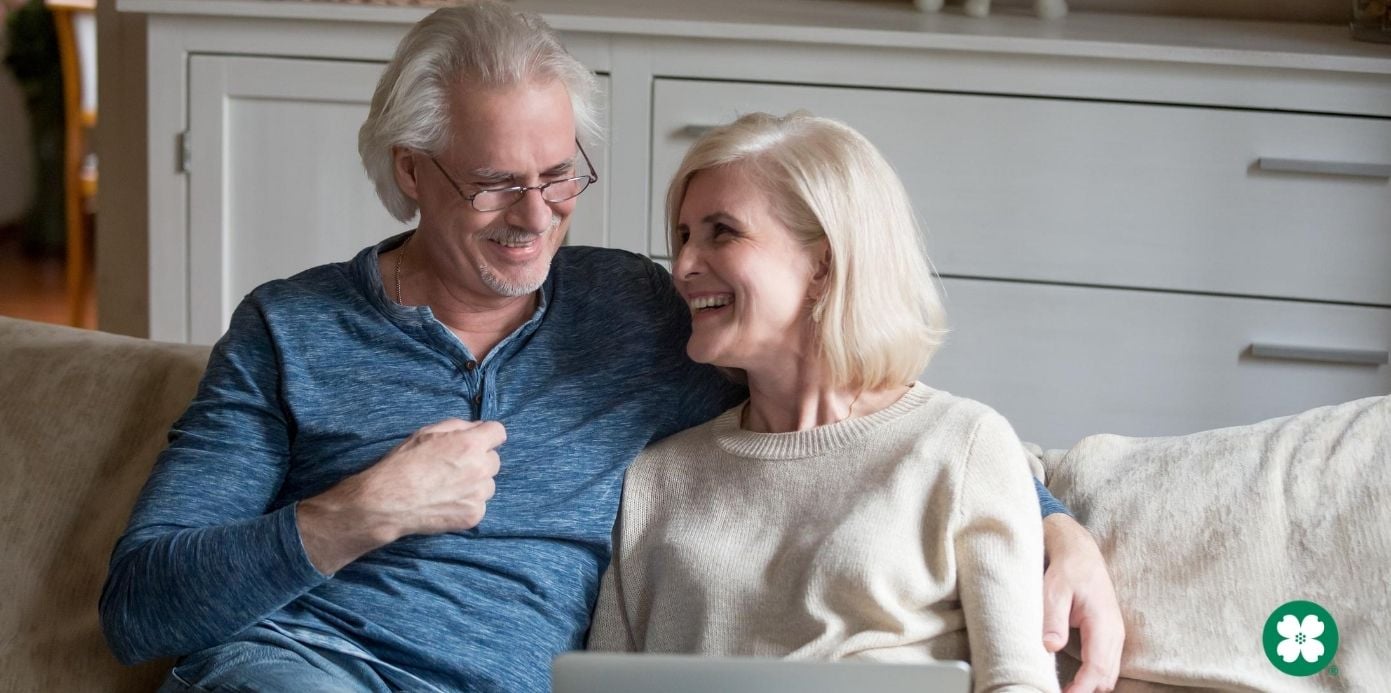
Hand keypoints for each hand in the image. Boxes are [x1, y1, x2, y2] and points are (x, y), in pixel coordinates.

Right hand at [298, 418, 504, 573]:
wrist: (388, 502)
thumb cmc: (403, 463)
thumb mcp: (426, 433)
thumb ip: (458, 427)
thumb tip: (477, 428)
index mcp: (471, 444)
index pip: (498, 432)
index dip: (486, 436)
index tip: (477, 441)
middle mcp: (481, 468)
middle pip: (493, 460)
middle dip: (478, 460)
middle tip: (454, 467)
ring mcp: (479, 494)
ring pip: (488, 484)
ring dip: (475, 483)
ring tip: (447, 486)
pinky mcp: (474, 515)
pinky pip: (479, 504)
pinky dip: (467, 503)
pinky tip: (446, 502)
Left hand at [1042, 514, 1123, 692]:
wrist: (1081, 553)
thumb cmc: (1067, 570)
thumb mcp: (1054, 590)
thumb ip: (1053, 618)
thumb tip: (1050, 647)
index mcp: (1103, 623)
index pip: (1098, 668)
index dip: (1082, 688)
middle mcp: (1114, 633)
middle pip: (1106, 677)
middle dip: (1085, 691)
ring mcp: (1114, 635)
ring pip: (1108, 674)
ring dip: (1090, 687)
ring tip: (1063, 691)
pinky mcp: (1108, 636)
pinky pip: (1106, 665)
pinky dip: (1093, 678)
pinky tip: (1073, 682)